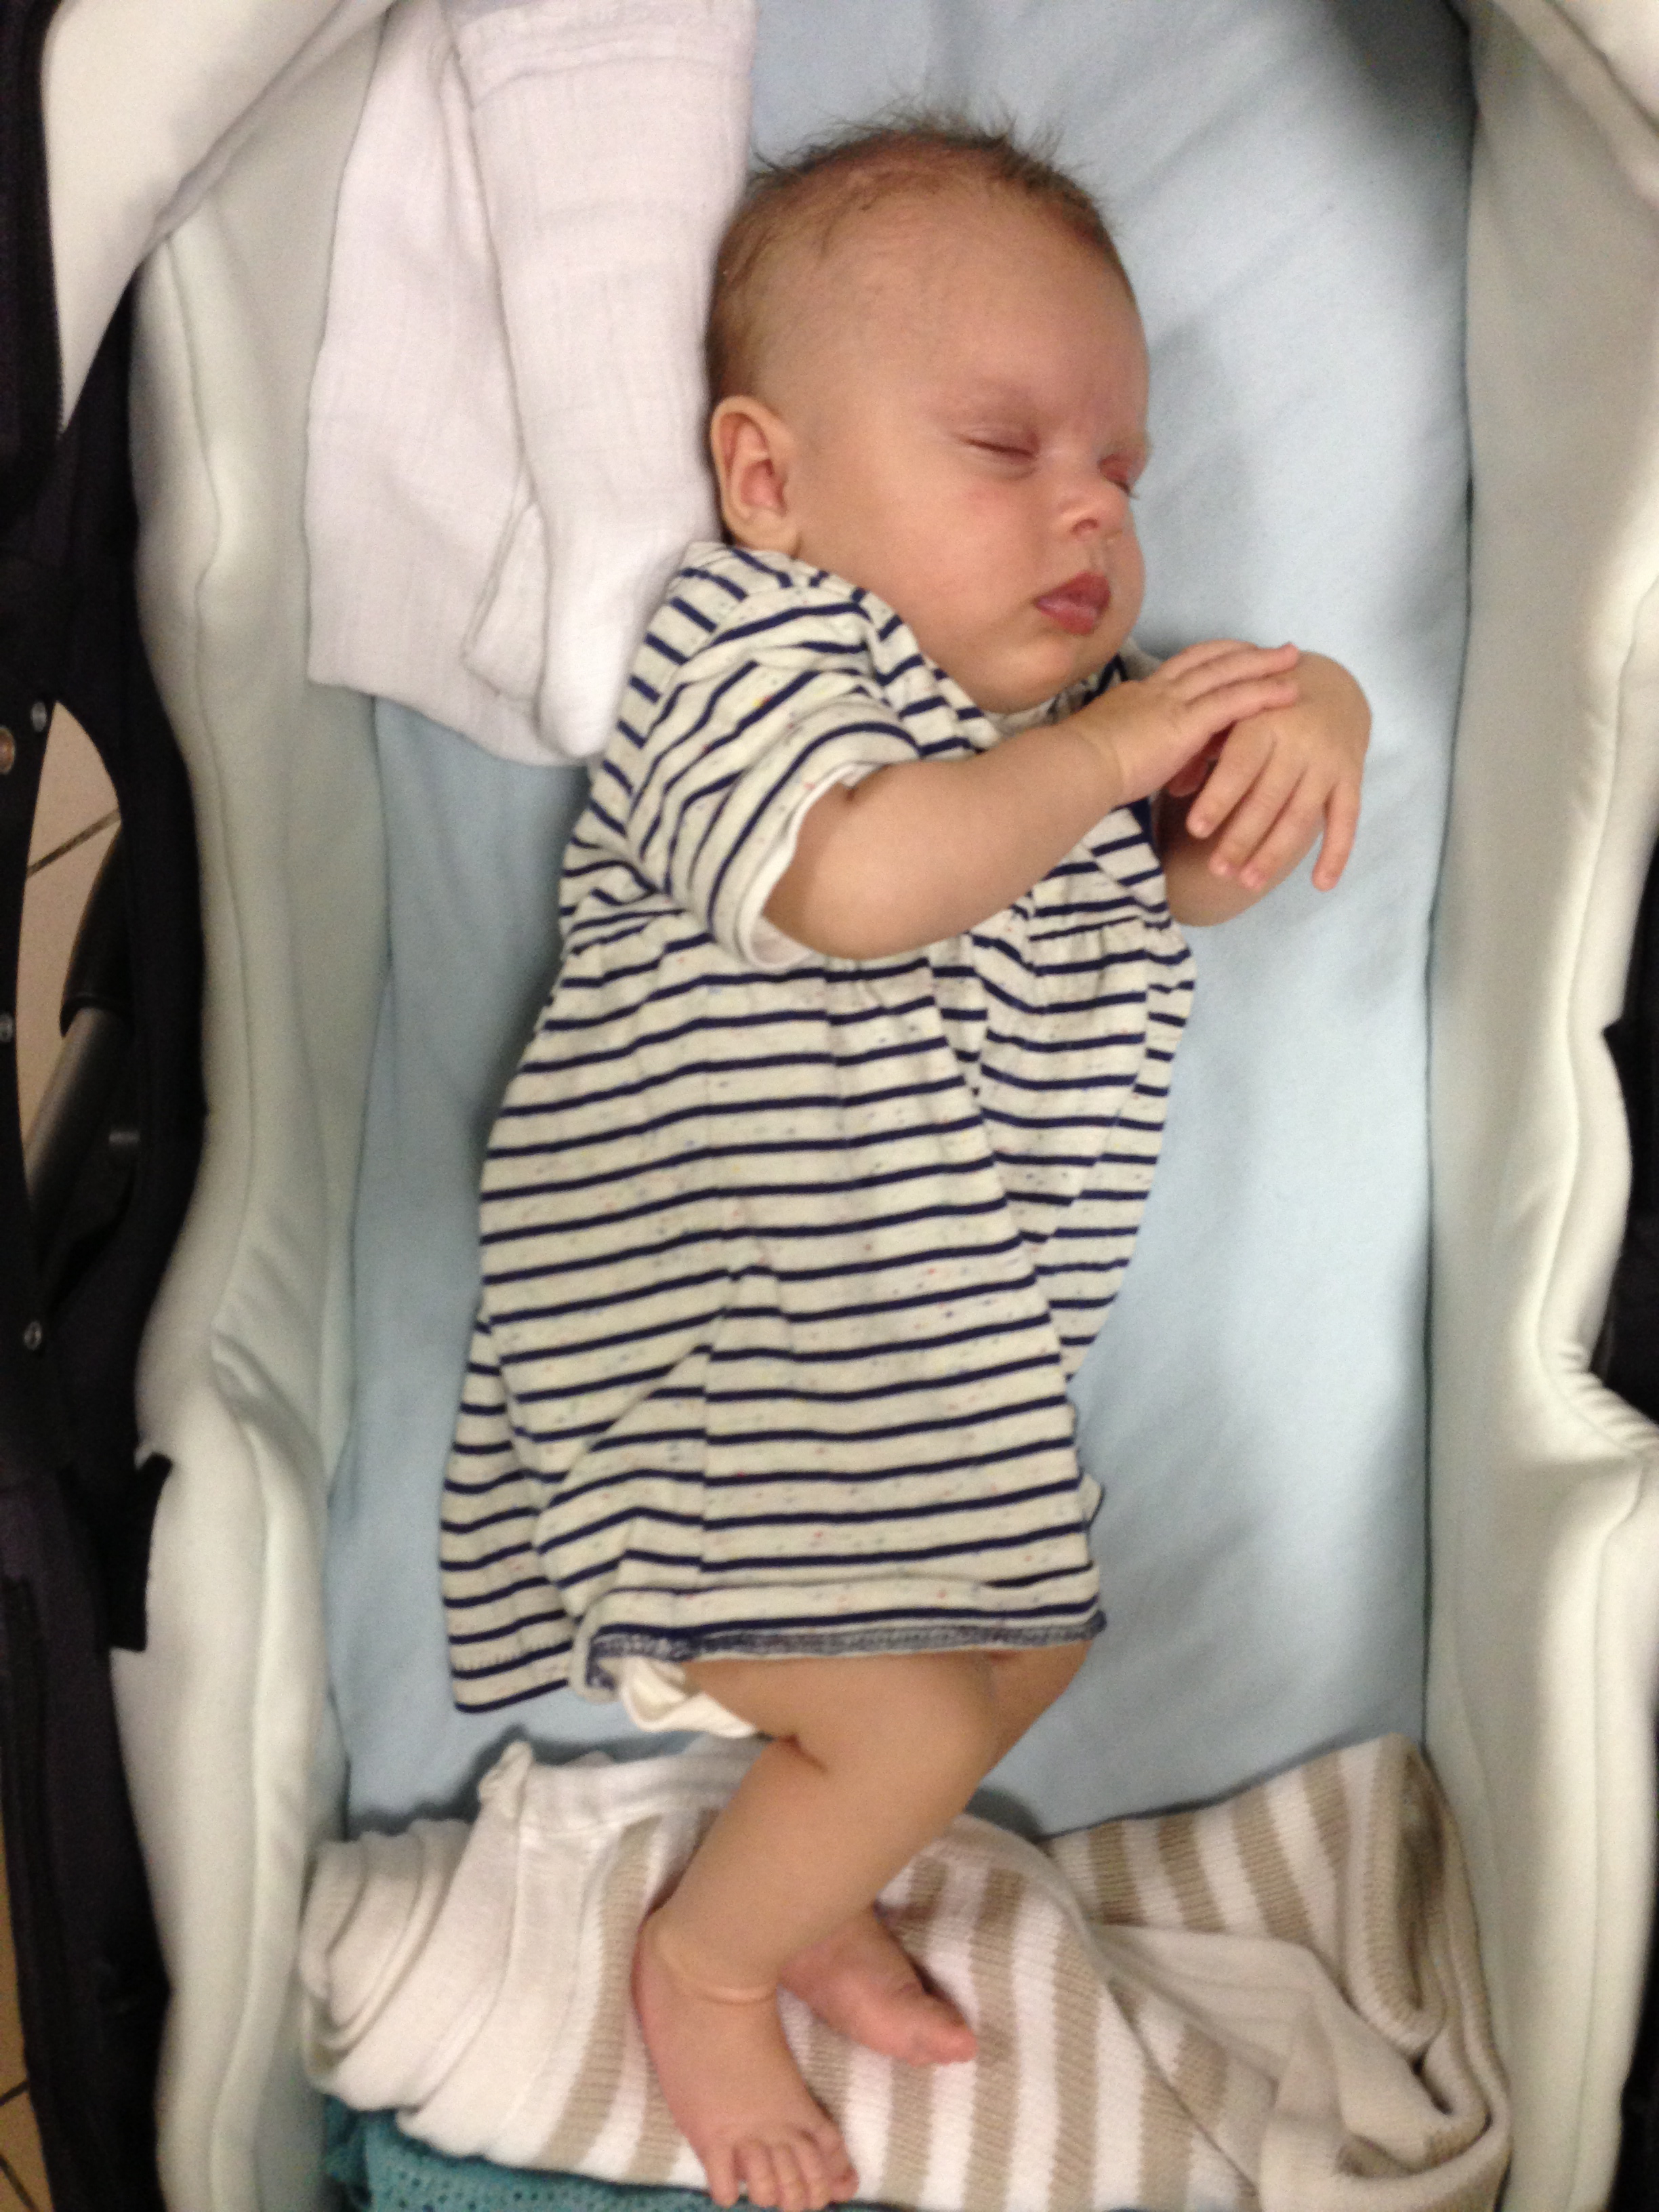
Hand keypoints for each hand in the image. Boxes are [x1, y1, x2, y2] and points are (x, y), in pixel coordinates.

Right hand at [1069, 640, 1300, 810]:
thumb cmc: (1079, 767)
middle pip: (1206, 659)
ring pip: (1225, 672)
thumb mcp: (1106, 748)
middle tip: (1273, 647)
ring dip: (1262, 663)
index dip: (1208, 660)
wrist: (1074, 767)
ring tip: (1292, 658)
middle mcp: (1157, 690)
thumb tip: (1136, 760)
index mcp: (1136, 697)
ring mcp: (1172, 702)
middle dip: (1241, 651)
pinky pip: (1233, 701)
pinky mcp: (1186, 722)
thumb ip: (1127, 747)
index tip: (1230, 656)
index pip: (1179, 670)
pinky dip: (1264, 693)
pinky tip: (1288, 692)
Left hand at [1180, 651, 1368, 891]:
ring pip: (1302, 814)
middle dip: (1242, 838)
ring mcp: (1328, 760)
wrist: (1333, 683)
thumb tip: (1175, 787)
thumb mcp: (1236, 714)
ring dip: (1275, 852)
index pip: (1240, 765)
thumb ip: (1204, 746)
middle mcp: (1300, 741)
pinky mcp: (1352, 775)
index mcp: (1263, 720)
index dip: (1219, 798)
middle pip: (1269, 797)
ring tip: (1247, 883)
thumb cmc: (1267, 706)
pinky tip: (1322, 884)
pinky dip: (1337, 853)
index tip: (1195, 830)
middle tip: (1217, 871)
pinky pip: (1347, 818)